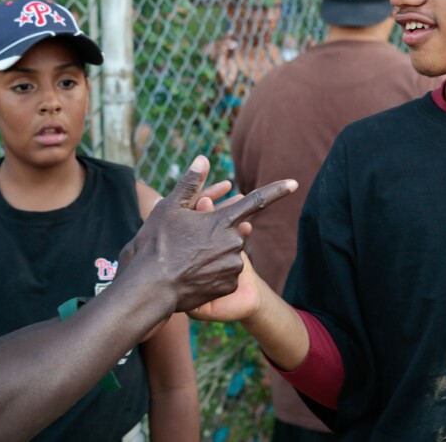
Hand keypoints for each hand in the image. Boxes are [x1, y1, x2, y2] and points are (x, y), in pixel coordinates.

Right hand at [118, 155, 295, 312]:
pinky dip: (212, 272)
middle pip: (232, 231)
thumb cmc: (157, 244)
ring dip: (213, 252)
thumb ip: (190, 183)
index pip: (256, 201)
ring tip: (185, 258)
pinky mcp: (228, 287)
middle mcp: (233, 243)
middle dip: (217, 231)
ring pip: (227, 253)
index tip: (295, 183)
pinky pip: (225, 274)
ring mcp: (232, 267)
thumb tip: (203, 158)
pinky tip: (192, 274)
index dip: (277, 190)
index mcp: (223, 221)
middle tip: (191, 237)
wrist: (150, 288)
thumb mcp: (169, 208)